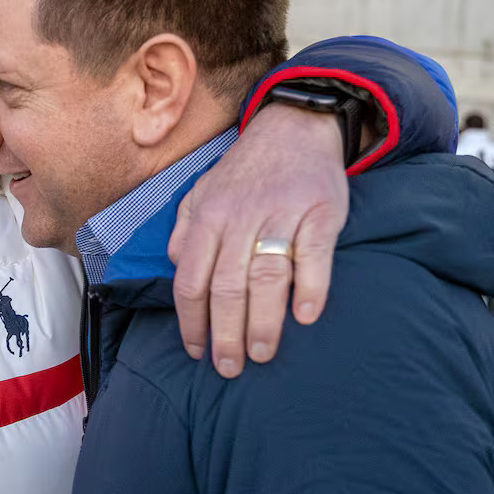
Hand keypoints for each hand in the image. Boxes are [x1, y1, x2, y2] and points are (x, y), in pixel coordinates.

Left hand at [168, 103, 348, 374]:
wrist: (296, 125)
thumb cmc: (247, 170)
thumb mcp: (202, 192)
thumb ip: (183, 230)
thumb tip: (173, 266)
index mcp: (206, 218)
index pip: (190, 280)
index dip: (191, 322)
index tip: (197, 351)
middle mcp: (239, 218)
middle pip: (226, 287)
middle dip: (225, 334)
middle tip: (229, 368)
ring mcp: (281, 214)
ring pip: (266, 276)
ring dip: (262, 322)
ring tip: (261, 355)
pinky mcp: (320, 211)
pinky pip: (314, 255)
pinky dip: (311, 288)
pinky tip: (305, 316)